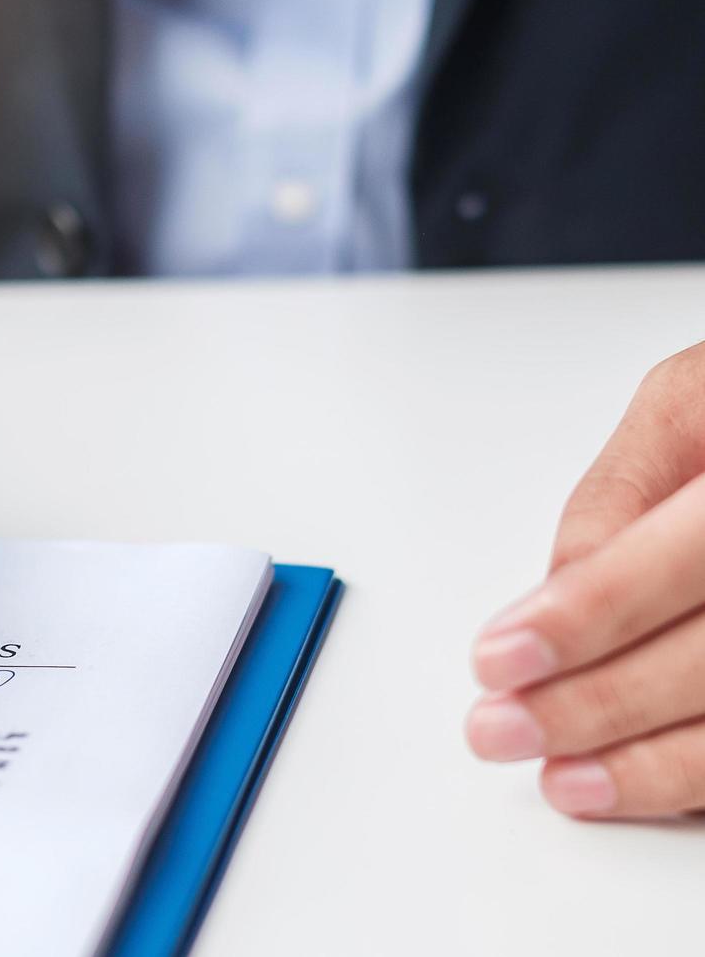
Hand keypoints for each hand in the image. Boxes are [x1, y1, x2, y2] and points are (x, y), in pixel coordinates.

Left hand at [466, 341, 704, 816]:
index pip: (687, 556)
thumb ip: (620, 494)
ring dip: (654, 764)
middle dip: (600, 704)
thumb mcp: (691, 402)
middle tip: (502, 729)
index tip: (502, 656)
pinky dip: (702, 776)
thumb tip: (554, 594)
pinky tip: (643, 784)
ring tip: (564, 778)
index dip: (591, 613)